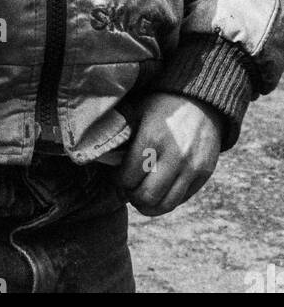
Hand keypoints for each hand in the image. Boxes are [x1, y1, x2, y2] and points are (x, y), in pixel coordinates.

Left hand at [118, 93, 223, 216]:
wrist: (200, 101)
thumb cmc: (161, 106)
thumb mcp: (137, 111)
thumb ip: (120, 134)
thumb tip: (101, 156)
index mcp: (152, 138)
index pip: (128, 177)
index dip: (117, 181)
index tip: (116, 176)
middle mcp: (174, 156)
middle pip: (146, 196)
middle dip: (131, 196)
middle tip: (127, 189)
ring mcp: (192, 167)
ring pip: (165, 205)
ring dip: (149, 205)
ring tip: (141, 194)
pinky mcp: (204, 174)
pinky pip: (181, 199)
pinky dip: (166, 200)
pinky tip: (159, 189)